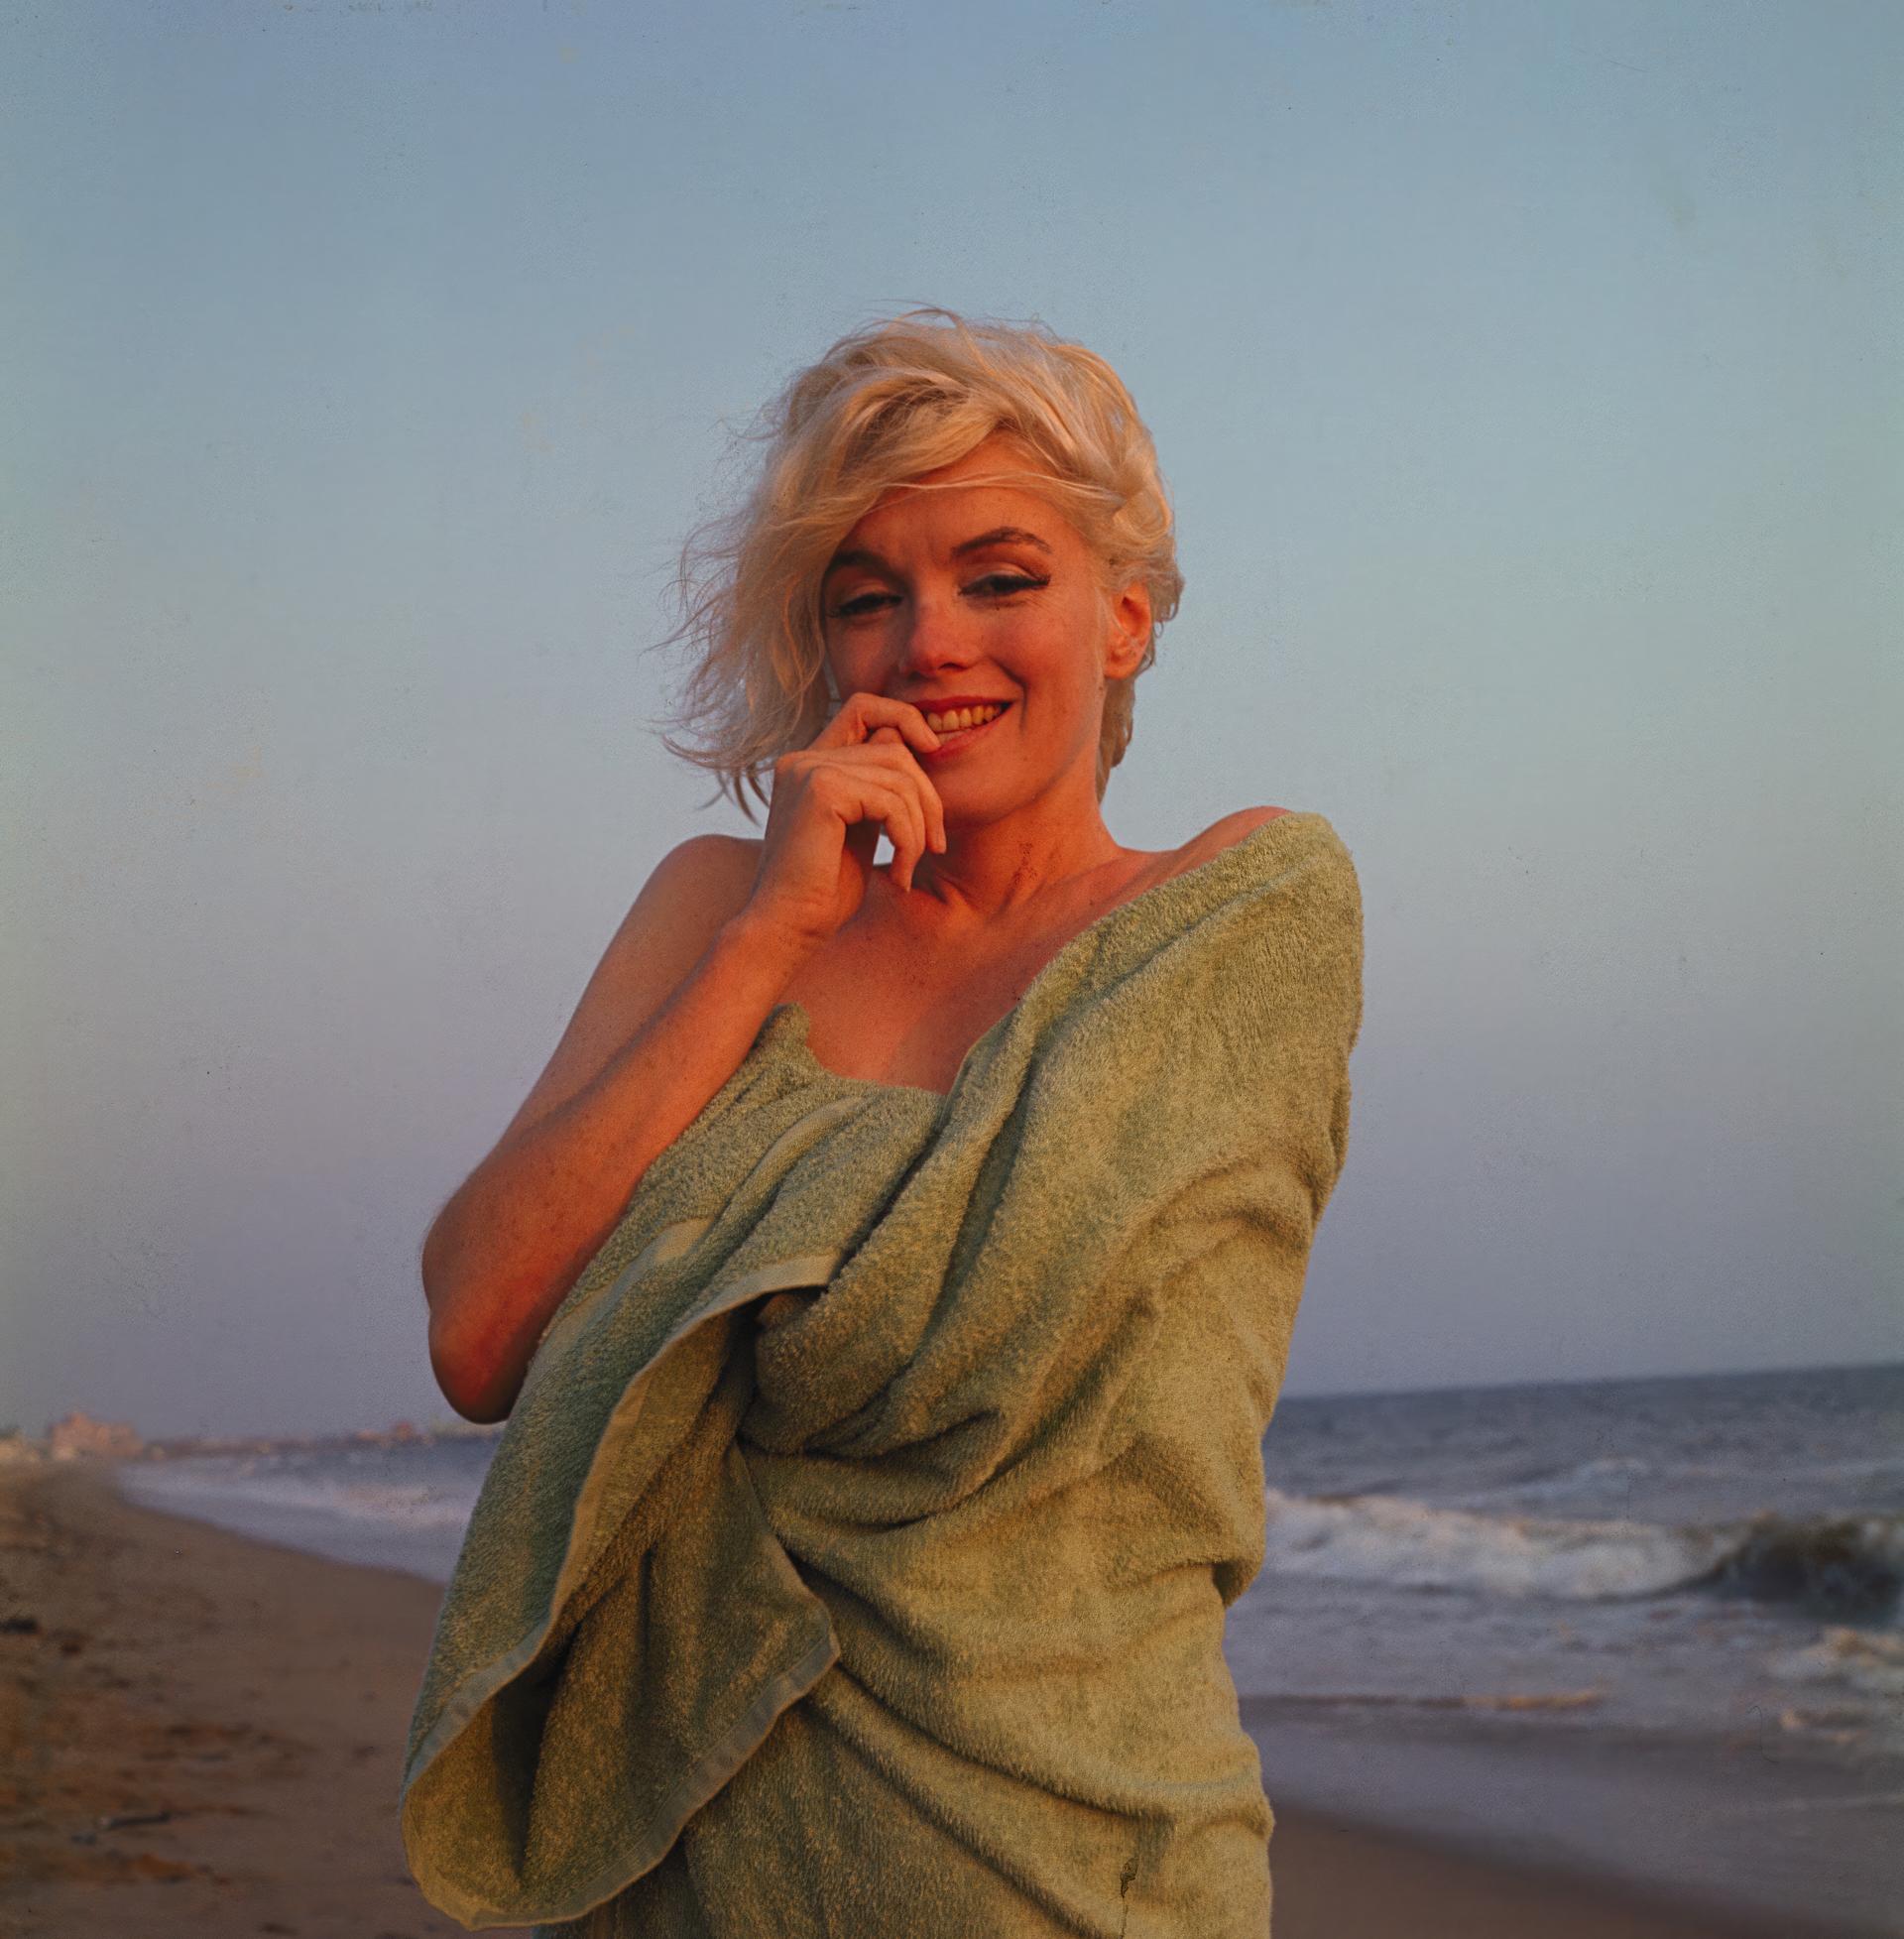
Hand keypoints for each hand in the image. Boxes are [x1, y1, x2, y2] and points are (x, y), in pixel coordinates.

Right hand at [745, 691, 948, 943]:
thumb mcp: (861, 828)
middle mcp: (802, 759)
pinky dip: (908, 840)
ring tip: (909, 867)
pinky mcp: (821, 791)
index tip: (933, 751)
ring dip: (919, 827)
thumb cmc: (824, 891)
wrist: (787, 929)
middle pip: (894, 746)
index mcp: (808, 764)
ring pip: (899, 775)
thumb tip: (912, 744)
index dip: (904, 718)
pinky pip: (892, 802)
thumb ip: (878, 788)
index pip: (863, 707)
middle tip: (935, 845)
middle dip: (928, 797)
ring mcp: (808, 770)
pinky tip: (899, 875)